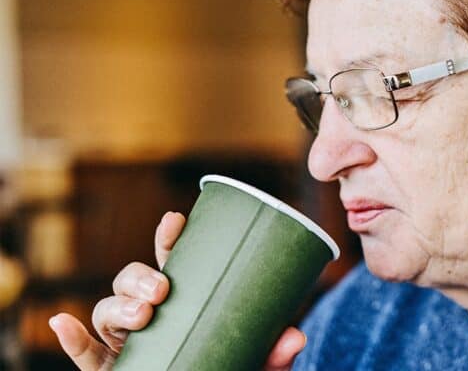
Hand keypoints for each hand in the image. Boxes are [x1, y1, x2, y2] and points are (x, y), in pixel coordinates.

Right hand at [50, 211, 305, 369]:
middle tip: (163, 288)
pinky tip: (63, 323)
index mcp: (182, 302)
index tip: (176, 219)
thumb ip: (272, 354)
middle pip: (133, 282)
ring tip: (141, 315)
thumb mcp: (252, 362)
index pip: (174, 263)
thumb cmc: (226, 368)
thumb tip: (296, 337)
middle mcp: (150, 316)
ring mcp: (125, 343)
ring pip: (108, 310)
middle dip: (140, 277)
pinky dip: (71, 338)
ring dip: (117, 304)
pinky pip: (84, 354)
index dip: (171, 239)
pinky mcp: (107, 370)